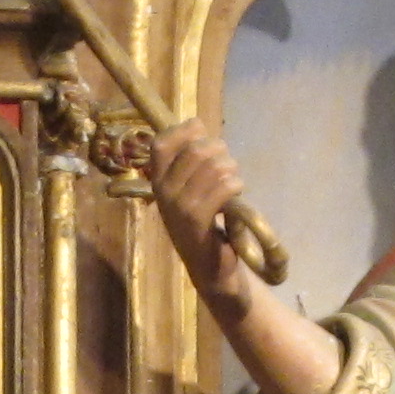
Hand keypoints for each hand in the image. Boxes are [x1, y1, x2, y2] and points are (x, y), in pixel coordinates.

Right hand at [148, 121, 258, 308]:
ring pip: (213, 166)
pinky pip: (222, 186)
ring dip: (231, 169)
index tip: (203, 135)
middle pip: (195, 149)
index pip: (161, 142)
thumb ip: (191, 161)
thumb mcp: (191, 190)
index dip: (185, 131)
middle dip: (220, 151)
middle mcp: (162, 192)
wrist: (211, 268)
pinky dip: (235, 185)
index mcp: (157, 182)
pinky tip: (236, 194)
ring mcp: (178, 206)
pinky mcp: (197, 219)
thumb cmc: (205, 225)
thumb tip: (196, 124)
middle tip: (228, 166)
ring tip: (234, 182)